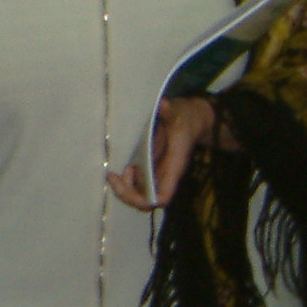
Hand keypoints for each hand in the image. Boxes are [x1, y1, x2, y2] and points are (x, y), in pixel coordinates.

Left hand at [110, 96, 215, 211]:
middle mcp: (166, 176)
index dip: (145, 199)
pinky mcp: (154, 170)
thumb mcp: (177, 111)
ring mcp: (160, 175)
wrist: (193, 120)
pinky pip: (140, 185)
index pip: (162, 197)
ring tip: (116, 173)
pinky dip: (128, 182)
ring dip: (126, 189)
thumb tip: (163, 104)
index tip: (126, 182)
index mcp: (173, 168)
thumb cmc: (184, 117)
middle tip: (113, 176)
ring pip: (142, 196)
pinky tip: (125, 168)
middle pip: (148, 202)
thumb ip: (169, 111)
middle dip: (127, 194)